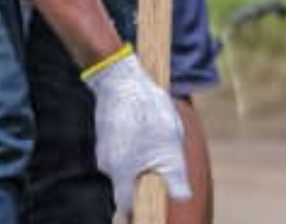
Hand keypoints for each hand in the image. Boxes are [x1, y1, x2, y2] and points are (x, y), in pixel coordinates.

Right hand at [84, 45, 189, 212]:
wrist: (121, 78)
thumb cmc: (147, 113)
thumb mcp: (170, 146)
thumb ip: (176, 176)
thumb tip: (183, 197)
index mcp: (121, 172)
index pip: (127, 205)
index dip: (140, 207)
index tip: (153, 200)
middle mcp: (106, 164)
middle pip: (127, 183)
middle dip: (145, 175)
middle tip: (161, 157)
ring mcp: (102, 149)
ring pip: (125, 164)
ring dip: (140, 156)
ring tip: (154, 133)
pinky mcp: (104, 134)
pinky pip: (121, 148)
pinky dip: (133, 143)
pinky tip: (143, 124)